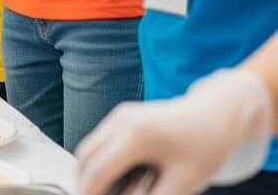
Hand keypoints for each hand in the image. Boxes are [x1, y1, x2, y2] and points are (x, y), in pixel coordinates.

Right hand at [77, 68, 272, 194]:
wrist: (215, 114)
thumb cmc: (204, 147)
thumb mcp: (183, 183)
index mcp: (136, 135)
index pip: (98, 170)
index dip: (90, 193)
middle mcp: (121, 120)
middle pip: (85, 156)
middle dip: (86, 182)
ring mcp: (120, 114)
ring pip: (90, 146)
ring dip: (92, 170)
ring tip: (107, 191)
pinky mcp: (122, 115)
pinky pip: (101, 140)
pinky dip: (101, 159)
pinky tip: (117, 176)